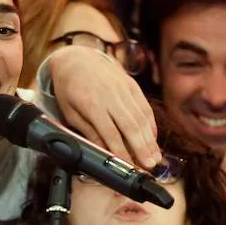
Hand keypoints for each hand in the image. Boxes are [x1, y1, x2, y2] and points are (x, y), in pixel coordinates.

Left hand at [46, 47, 160, 167]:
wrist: (77, 58)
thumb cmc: (70, 89)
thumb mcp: (70, 112)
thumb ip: (88, 131)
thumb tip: (104, 151)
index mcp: (91, 103)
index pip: (109, 132)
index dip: (120, 151)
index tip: (127, 166)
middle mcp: (110, 95)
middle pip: (130, 125)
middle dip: (141, 148)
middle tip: (149, 166)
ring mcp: (123, 88)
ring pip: (141, 117)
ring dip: (150, 139)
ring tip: (155, 158)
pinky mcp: (132, 85)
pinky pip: (144, 106)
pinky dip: (150, 124)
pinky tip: (153, 138)